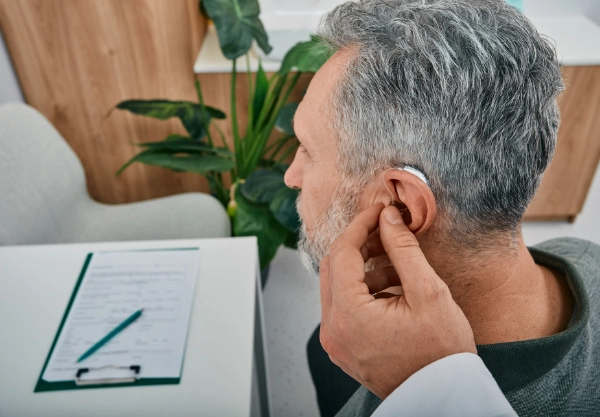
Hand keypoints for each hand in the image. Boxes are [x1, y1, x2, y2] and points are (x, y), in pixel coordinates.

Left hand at [319, 203, 475, 398]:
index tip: (379, 210)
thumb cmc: (441, 353)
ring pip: (338, 287)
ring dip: (364, 268)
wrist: (445, 397)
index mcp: (348, 315)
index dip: (360, 224)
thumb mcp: (428, 293)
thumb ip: (403, 249)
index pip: (342, 252)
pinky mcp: (344, 348)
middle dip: (360, 244)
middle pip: (334, 268)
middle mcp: (333, 330)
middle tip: (387, 231)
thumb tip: (388, 217)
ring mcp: (336, 342)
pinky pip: (345, 307)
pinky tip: (393, 286)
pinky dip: (364, 291)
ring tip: (398, 263)